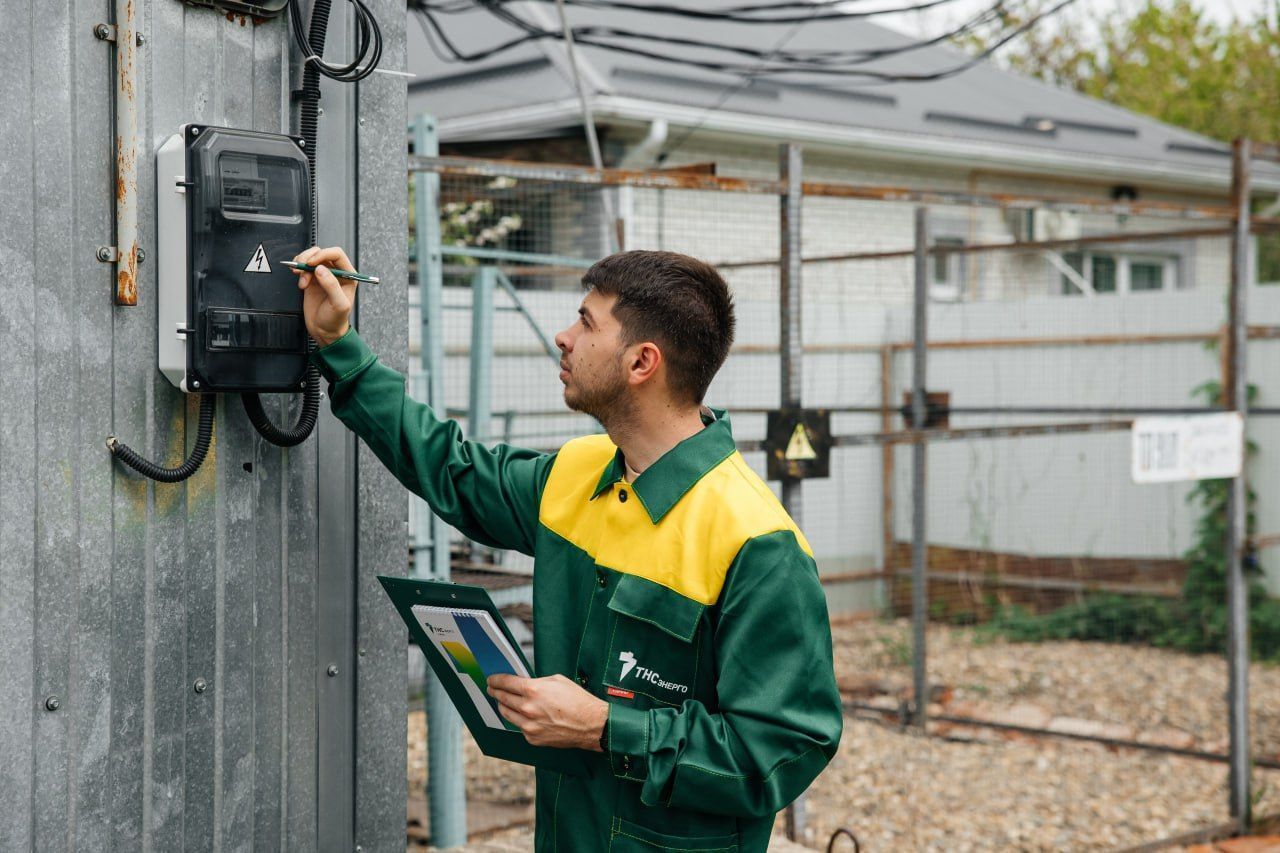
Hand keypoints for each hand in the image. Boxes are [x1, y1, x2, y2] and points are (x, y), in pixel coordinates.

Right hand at [291, 245, 356, 346]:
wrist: (324, 331)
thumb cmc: (336, 320)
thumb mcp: (338, 304)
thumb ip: (332, 285)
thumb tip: (321, 269)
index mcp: (348, 275)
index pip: (337, 254)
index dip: (323, 254)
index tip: (312, 263)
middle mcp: (336, 272)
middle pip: (322, 253)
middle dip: (310, 257)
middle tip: (302, 267)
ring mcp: (323, 275)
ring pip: (311, 257)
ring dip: (302, 263)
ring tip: (299, 276)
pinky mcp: (312, 279)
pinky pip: (304, 266)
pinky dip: (298, 268)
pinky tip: (298, 278)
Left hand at [487, 673, 608, 751]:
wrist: (591, 725)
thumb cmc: (578, 701)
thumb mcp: (557, 680)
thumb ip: (537, 682)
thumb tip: (524, 684)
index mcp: (533, 690)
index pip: (506, 683)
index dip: (496, 680)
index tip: (491, 679)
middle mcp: (528, 708)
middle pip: (502, 698)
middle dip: (495, 692)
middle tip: (492, 689)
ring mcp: (529, 726)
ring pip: (507, 714)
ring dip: (503, 706)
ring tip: (502, 701)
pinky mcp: (533, 738)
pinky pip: (520, 727)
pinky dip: (519, 720)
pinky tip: (523, 715)